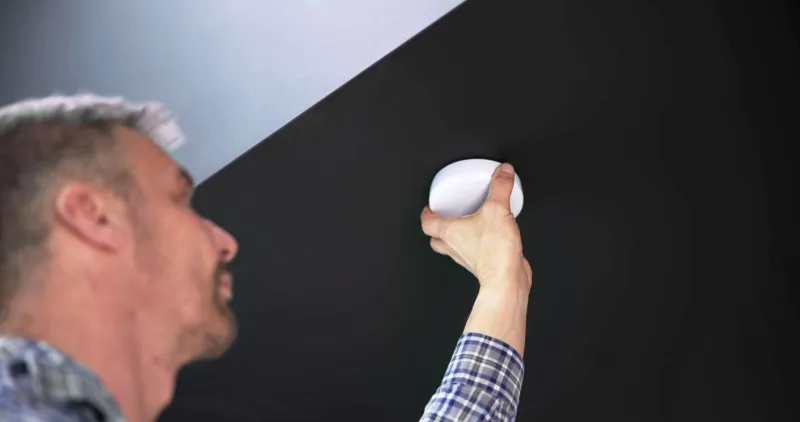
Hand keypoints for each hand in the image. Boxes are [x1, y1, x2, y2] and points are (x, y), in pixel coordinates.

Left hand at [421, 163, 531, 292]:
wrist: (506, 280)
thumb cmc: (495, 253)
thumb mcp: (497, 210)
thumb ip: (500, 187)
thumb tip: (503, 171)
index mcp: (450, 232)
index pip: (427, 223)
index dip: (426, 214)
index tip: (429, 207)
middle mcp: (454, 247)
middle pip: (435, 239)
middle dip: (436, 228)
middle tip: (442, 217)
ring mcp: (466, 258)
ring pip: (451, 248)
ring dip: (453, 238)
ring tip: (464, 226)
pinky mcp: (481, 265)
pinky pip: (471, 254)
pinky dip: (473, 246)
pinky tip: (486, 237)